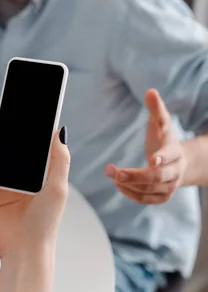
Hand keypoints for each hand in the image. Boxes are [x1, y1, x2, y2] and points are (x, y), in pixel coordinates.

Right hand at [0, 116, 69, 258]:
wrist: (24, 250)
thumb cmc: (45, 223)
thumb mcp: (58, 187)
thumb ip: (59, 159)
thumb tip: (59, 133)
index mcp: (47, 173)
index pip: (38, 145)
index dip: (30, 130)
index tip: (21, 115)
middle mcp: (31, 178)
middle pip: (17, 149)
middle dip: (7, 134)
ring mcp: (14, 186)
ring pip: (2, 160)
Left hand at [105, 89, 187, 204]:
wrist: (180, 162)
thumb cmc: (165, 139)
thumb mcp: (162, 123)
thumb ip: (156, 109)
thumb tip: (150, 91)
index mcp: (175, 152)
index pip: (170, 157)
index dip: (161, 159)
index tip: (150, 160)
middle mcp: (174, 172)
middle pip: (158, 177)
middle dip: (137, 176)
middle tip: (116, 173)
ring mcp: (168, 187)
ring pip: (150, 190)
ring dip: (129, 185)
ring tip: (112, 174)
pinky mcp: (161, 197)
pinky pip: (146, 200)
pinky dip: (131, 194)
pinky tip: (118, 185)